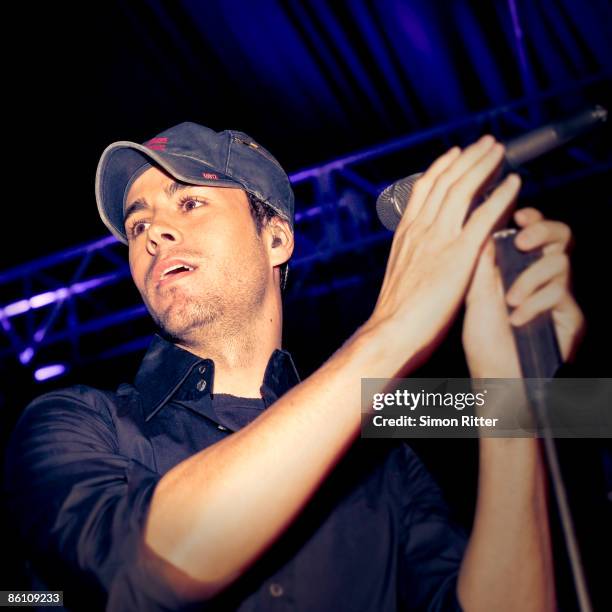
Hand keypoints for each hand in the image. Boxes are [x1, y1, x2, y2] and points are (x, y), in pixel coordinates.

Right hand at [367, 135, 520, 370]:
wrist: (392, 330)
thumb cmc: (396, 310)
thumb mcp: (401, 272)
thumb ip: (414, 253)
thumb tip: (423, 248)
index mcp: (406, 233)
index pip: (424, 188)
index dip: (442, 167)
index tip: (455, 153)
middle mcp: (421, 229)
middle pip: (446, 182)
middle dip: (468, 158)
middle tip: (486, 143)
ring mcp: (439, 239)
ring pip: (463, 190)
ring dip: (484, 166)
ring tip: (499, 151)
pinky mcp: (459, 255)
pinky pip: (483, 217)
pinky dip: (500, 196)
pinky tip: (513, 183)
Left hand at [462, 207, 585, 377]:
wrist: (495, 379)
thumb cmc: (484, 340)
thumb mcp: (476, 295)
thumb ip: (482, 262)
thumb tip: (486, 226)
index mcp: (521, 269)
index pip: (536, 232)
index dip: (533, 218)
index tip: (518, 216)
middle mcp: (544, 278)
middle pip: (562, 236)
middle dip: (542, 230)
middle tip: (522, 242)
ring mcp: (560, 297)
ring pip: (560, 263)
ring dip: (530, 278)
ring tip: (510, 300)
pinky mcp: (571, 317)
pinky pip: (560, 294)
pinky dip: (535, 303)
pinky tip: (517, 319)